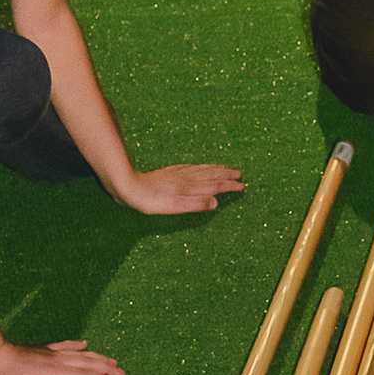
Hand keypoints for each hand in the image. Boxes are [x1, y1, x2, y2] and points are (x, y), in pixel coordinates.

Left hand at [0, 337, 125, 374]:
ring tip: (113, 360)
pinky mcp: (44, 350)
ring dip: (97, 358)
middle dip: (106, 368)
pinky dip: (77, 345)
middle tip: (123, 373)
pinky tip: (84, 344)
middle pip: (86, 364)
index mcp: (53, 372)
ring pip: (80, 355)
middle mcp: (56, 361)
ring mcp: (51, 354)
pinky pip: (65, 346)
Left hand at [124, 161, 246, 216]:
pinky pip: (191, 168)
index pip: (215, 185)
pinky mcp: (169, 173)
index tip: (242, 186)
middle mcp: (187, 178)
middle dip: (226, 175)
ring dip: (215, 169)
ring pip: (201, 170)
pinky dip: (200, 167)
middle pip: (211, 175)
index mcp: (191, 188)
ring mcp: (178, 174)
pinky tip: (200, 167)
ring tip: (224, 168)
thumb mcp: (176, 207)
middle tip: (239, 174)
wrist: (131, 187)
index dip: (229, 185)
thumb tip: (216, 202)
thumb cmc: (153, 201)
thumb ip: (196, 204)